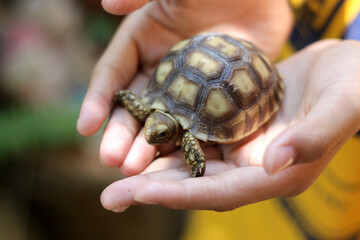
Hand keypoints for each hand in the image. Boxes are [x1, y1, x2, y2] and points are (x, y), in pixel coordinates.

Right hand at [76, 0, 291, 173]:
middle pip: (133, 106)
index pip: (112, 74)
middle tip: (112, 161)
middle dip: (121, 133)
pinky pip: (194, 125)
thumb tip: (106, 2)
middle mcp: (159, 69)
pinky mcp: (210, 101)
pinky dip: (184, 144)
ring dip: (147, 147)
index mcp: (142, 42)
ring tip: (136, 171)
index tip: (85, 127)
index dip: (97, 100)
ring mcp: (185, 88)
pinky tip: (175, 163)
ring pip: (161, 122)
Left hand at [100, 39, 359, 211]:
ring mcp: (242, 146)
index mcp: (276, 173)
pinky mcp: (235, 125)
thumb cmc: (352, 88)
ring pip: (190, 161)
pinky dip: (170, 138)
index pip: (220, 191)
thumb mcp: (341, 108)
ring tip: (115, 170)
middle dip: (153, 190)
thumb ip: (313, 138)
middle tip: (110, 197)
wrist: (347, 70)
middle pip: (196, 183)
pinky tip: (145, 135)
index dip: (180, 195)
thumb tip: (276, 163)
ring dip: (153, 167)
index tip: (139, 195)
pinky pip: (196, 135)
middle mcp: (253, 166)